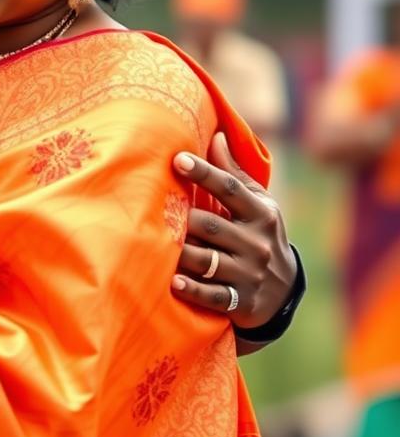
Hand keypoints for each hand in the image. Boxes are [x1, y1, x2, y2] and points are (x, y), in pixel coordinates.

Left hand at [171, 131, 296, 330]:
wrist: (283, 291)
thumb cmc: (258, 234)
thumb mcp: (256, 205)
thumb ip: (234, 174)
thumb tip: (217, 135)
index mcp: (260, 214)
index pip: (231, 189)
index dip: (205, 173)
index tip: (178, 159)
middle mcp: (257, 243)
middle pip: (211, 225)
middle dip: (183, 219)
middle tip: (154, 209)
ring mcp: (249, 274)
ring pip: (208, 260)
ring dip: (180, 253)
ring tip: (153, 244)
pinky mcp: (241, 301)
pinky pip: (213, 295)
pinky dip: (193, 289)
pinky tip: (173, 281)